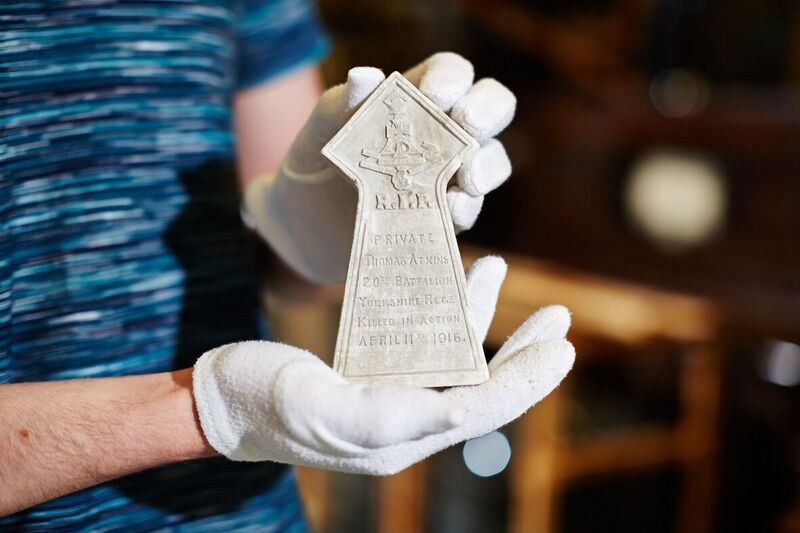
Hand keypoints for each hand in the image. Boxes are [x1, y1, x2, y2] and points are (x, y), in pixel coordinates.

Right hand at [192, 256, 573, 474]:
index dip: (525, 382)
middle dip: (523, 355)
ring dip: (479, 314)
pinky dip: (436, 308)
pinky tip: (448, 277)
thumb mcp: (321, 409)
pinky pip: (416, 339)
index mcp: (400, 438)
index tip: (563, 349)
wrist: (218, 400)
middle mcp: (404, 420)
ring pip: (450, 355)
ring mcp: (387, 394)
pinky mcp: (368, 371)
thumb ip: (389, 416)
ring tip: (497, 268)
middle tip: (561, 320)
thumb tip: (458, 408)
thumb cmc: (261, 404)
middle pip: (480, 384)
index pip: (481, 409)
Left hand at [243, 52, 516, 282]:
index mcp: (414, 100)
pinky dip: (465, 209)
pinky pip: (469, 210)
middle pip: (491, 110)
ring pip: (492, 162)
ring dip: (487, 166)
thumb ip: (338, 106)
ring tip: (467, 179)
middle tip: (468, 125)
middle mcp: (442, 134)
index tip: (435, 95)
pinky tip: (450, 210)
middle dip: (488, 112)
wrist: (305, 228)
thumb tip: (366, 76)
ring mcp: (449, 177)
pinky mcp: (444, 218)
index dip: (451, 78)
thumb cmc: (315, 165)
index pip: (450, 73)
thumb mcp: (317, 134)